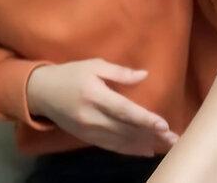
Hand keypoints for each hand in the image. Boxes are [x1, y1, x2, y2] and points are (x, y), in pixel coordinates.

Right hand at [27, 58, 179, 156]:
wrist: (42, 92)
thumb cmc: (71, 74)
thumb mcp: (94, 65)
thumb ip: (120, 72)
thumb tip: (144, 75)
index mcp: (95, 95)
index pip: (124, 110)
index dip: (144, 119)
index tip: (164, 124)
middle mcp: (92, 116)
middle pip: (126, 129)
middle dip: (151, 135)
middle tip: (174, 138)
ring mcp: (88, 130)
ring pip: (120, 141)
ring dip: (144, 144)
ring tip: (165, 146)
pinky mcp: (86, 137)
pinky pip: (111, 146)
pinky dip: (129, 150)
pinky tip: (145, 150)